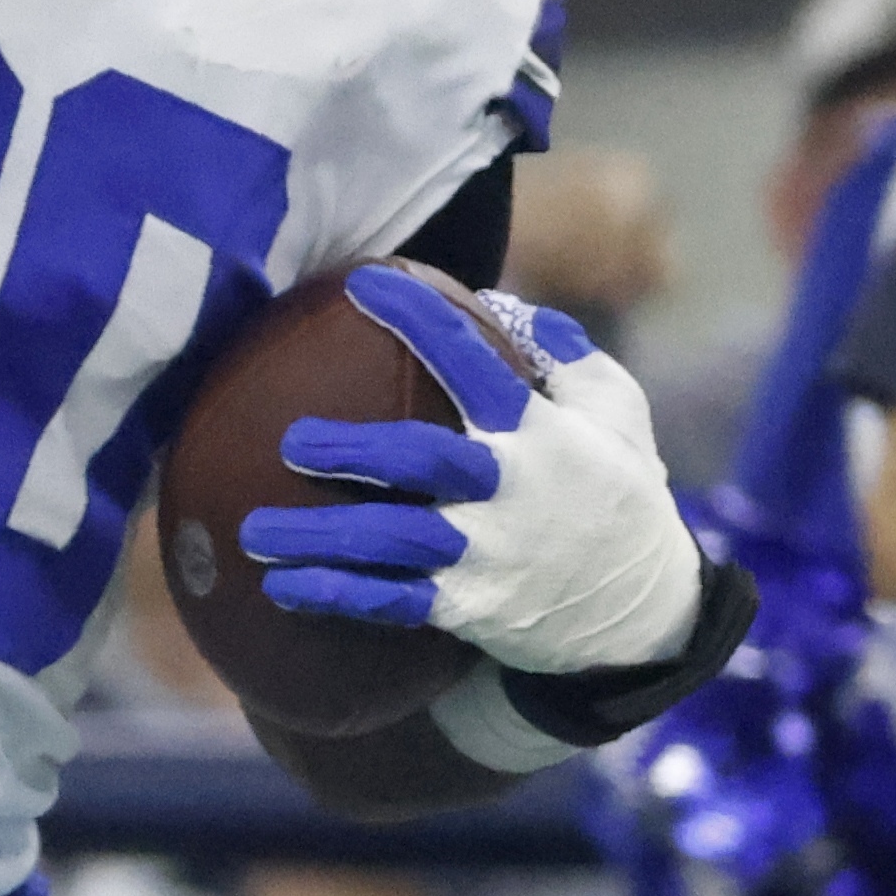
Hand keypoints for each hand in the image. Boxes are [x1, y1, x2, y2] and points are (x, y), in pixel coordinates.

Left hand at [237, 275, 709, 675]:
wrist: (642, 611)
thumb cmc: (620, 494)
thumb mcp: (618, 412)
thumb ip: (567, 353)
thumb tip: (503, 303)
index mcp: (541, 432)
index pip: (472, 362)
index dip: (418, 320)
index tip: (362, 284)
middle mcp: (510, 492)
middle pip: (420, 460)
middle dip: (353, 447)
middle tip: (292, 442)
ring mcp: (486, 556)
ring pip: (390, 541)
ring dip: (318, 539)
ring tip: (252, 531)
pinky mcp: (469, 609)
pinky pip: (391, 602)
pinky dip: (336, 596)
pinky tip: (279, 589)